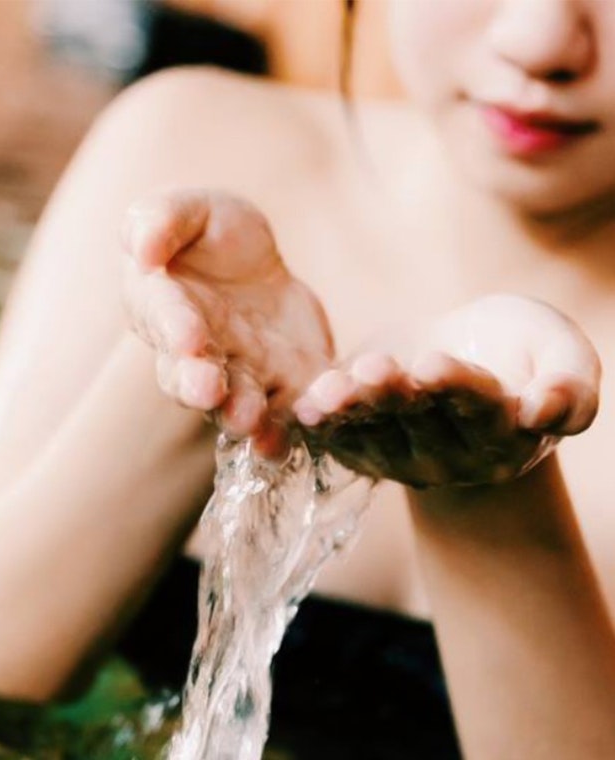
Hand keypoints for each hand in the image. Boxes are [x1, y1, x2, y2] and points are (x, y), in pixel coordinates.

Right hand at [122, 190, 333, 456]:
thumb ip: (160, 222)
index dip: (175, 329)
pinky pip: (291, 409)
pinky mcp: (289, 381)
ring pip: (237, 403)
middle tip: (208, 391)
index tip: (187, 337)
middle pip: (191, 378)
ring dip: (245, 415)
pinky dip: (295, 424)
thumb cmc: (204, 234)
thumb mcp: (186, 210)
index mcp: (164, 307)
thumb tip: (141, 250)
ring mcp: (244, 373)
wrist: (254, 260)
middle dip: (199, 387)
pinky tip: (301, 429)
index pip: (166, 319)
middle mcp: (199, 353)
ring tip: (252, 420)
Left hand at [293, 294, 600, 487]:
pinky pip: (337, 438)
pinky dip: (321, 422)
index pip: (478, 409)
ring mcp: (401, 458)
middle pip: (419, 420)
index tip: (433, 364)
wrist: (466, 353)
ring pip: (373, 432)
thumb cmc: (520, 350)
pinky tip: (307, 405)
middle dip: (394, 393)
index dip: (455, 387)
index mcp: (504, 432)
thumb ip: (571, 384)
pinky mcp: (359, 447)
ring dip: (352, 408)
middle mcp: (451, 456)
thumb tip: (546, 411)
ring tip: (336, 386)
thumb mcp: (562, 352)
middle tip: (378, 368)